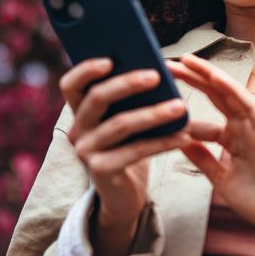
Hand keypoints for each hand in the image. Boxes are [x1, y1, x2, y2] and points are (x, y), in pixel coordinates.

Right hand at [60, 58, 189, 255]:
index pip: (71, 84)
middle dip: (127, 83)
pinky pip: (135, 150)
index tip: (110, 59)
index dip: (86, 69)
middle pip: (97, 98)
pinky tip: (183, 136)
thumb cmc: (128, 147)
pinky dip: (162, 142)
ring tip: (181, 107)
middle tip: (156, 76)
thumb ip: (129, 98)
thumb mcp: (125, 120)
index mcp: (80, 111)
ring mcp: (86, 151)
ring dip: (154, 113)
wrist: (124, 195)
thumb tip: (157, 68)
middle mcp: (78, 129)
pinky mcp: (101, 170)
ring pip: (120, 124)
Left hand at [167, 54, 254, 255]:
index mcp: (230, 137)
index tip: (159, 92)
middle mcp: (240, 126)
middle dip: (191, 78)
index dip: (183, 102)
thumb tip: (180, 141)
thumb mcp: (221, 178)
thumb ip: (203, 159)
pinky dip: (231, 89)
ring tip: (186, 60)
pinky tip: (214, 76)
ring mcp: (253, 126)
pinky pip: (247, 104)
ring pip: (228, 92)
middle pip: (213, 94)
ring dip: (208, 74)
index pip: (203, 114)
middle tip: (167, 64)